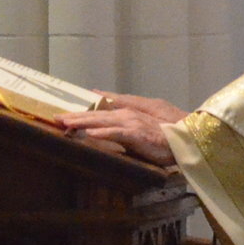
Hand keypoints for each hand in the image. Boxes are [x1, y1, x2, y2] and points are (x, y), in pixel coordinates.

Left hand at [57, 94, 186, 167]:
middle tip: (56, 118)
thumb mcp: (146, 118)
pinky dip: (103, 133)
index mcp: (128, 113)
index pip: (99, 113)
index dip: (80, 114)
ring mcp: (132, 124)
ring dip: (83, 122)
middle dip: (75, 117)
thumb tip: (106, 106)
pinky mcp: (137, 134)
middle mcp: (127, 115)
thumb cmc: (169, 130)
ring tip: (66, 123)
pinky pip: (117, 133)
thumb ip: (126, 112)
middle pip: (96, 116)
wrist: (188, 138)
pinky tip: (88, 134)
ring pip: (102, 122)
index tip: (62, 116)